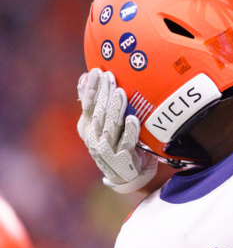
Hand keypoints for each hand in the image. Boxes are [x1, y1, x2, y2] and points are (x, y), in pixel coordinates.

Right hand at [77, 69, 157, 193]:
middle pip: (99, 113)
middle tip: (110, 76)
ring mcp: (108, 149)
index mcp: (88, 128)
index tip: (96, 71)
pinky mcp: (123, 158)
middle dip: (104, 93)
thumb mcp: (101, 123)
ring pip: (111, 126)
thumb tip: (84, 78)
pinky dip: (130, 130)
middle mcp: (94, 138)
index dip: (91, 88)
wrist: (127, 175)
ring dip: (116, 109)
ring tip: (121, 92)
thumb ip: (93, 102)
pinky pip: (127, 142)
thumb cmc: (115, 143)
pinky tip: (134, 118)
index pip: (88, 105)